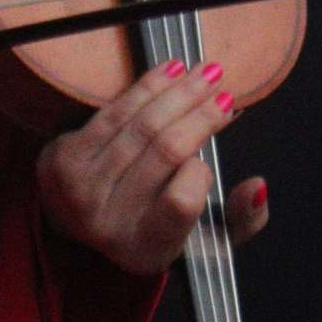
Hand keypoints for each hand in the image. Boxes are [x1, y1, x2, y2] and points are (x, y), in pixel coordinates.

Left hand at [36, 57, 269, 274]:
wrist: (72, 221)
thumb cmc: (148, 226)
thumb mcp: (198, 242)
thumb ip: (239, 222)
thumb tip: (258, 186)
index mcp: (146, 250)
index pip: (180, 203)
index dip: (200, 170)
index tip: (212, 152)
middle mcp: (108, 224)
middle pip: (163, 152)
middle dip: (199, 114)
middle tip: (224, 89)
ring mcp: (80, 190)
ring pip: (141, 126)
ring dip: (178, 93)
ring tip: (205, 73)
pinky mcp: (64, 158)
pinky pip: (114, 113)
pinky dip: (146, 88)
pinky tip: (171, 72)